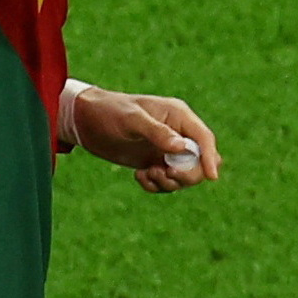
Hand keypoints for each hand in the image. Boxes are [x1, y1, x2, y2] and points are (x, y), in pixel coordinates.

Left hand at [71, 86, 220, 191]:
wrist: (85, 120)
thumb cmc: (108, 112)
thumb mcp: (131, 119)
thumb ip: (157, 132)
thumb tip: (182, 147)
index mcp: (178, 116)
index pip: (204, 139)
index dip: (210, 158)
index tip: (212, 177)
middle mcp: (178, 133)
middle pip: (201, 162)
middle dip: (186, 174)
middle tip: (164, 173)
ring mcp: (168, 150)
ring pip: (186, 176)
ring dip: (169, 182)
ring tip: (147, 174)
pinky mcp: (157, 162)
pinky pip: (168, 182)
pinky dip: (156, 185)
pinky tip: (139, 176)